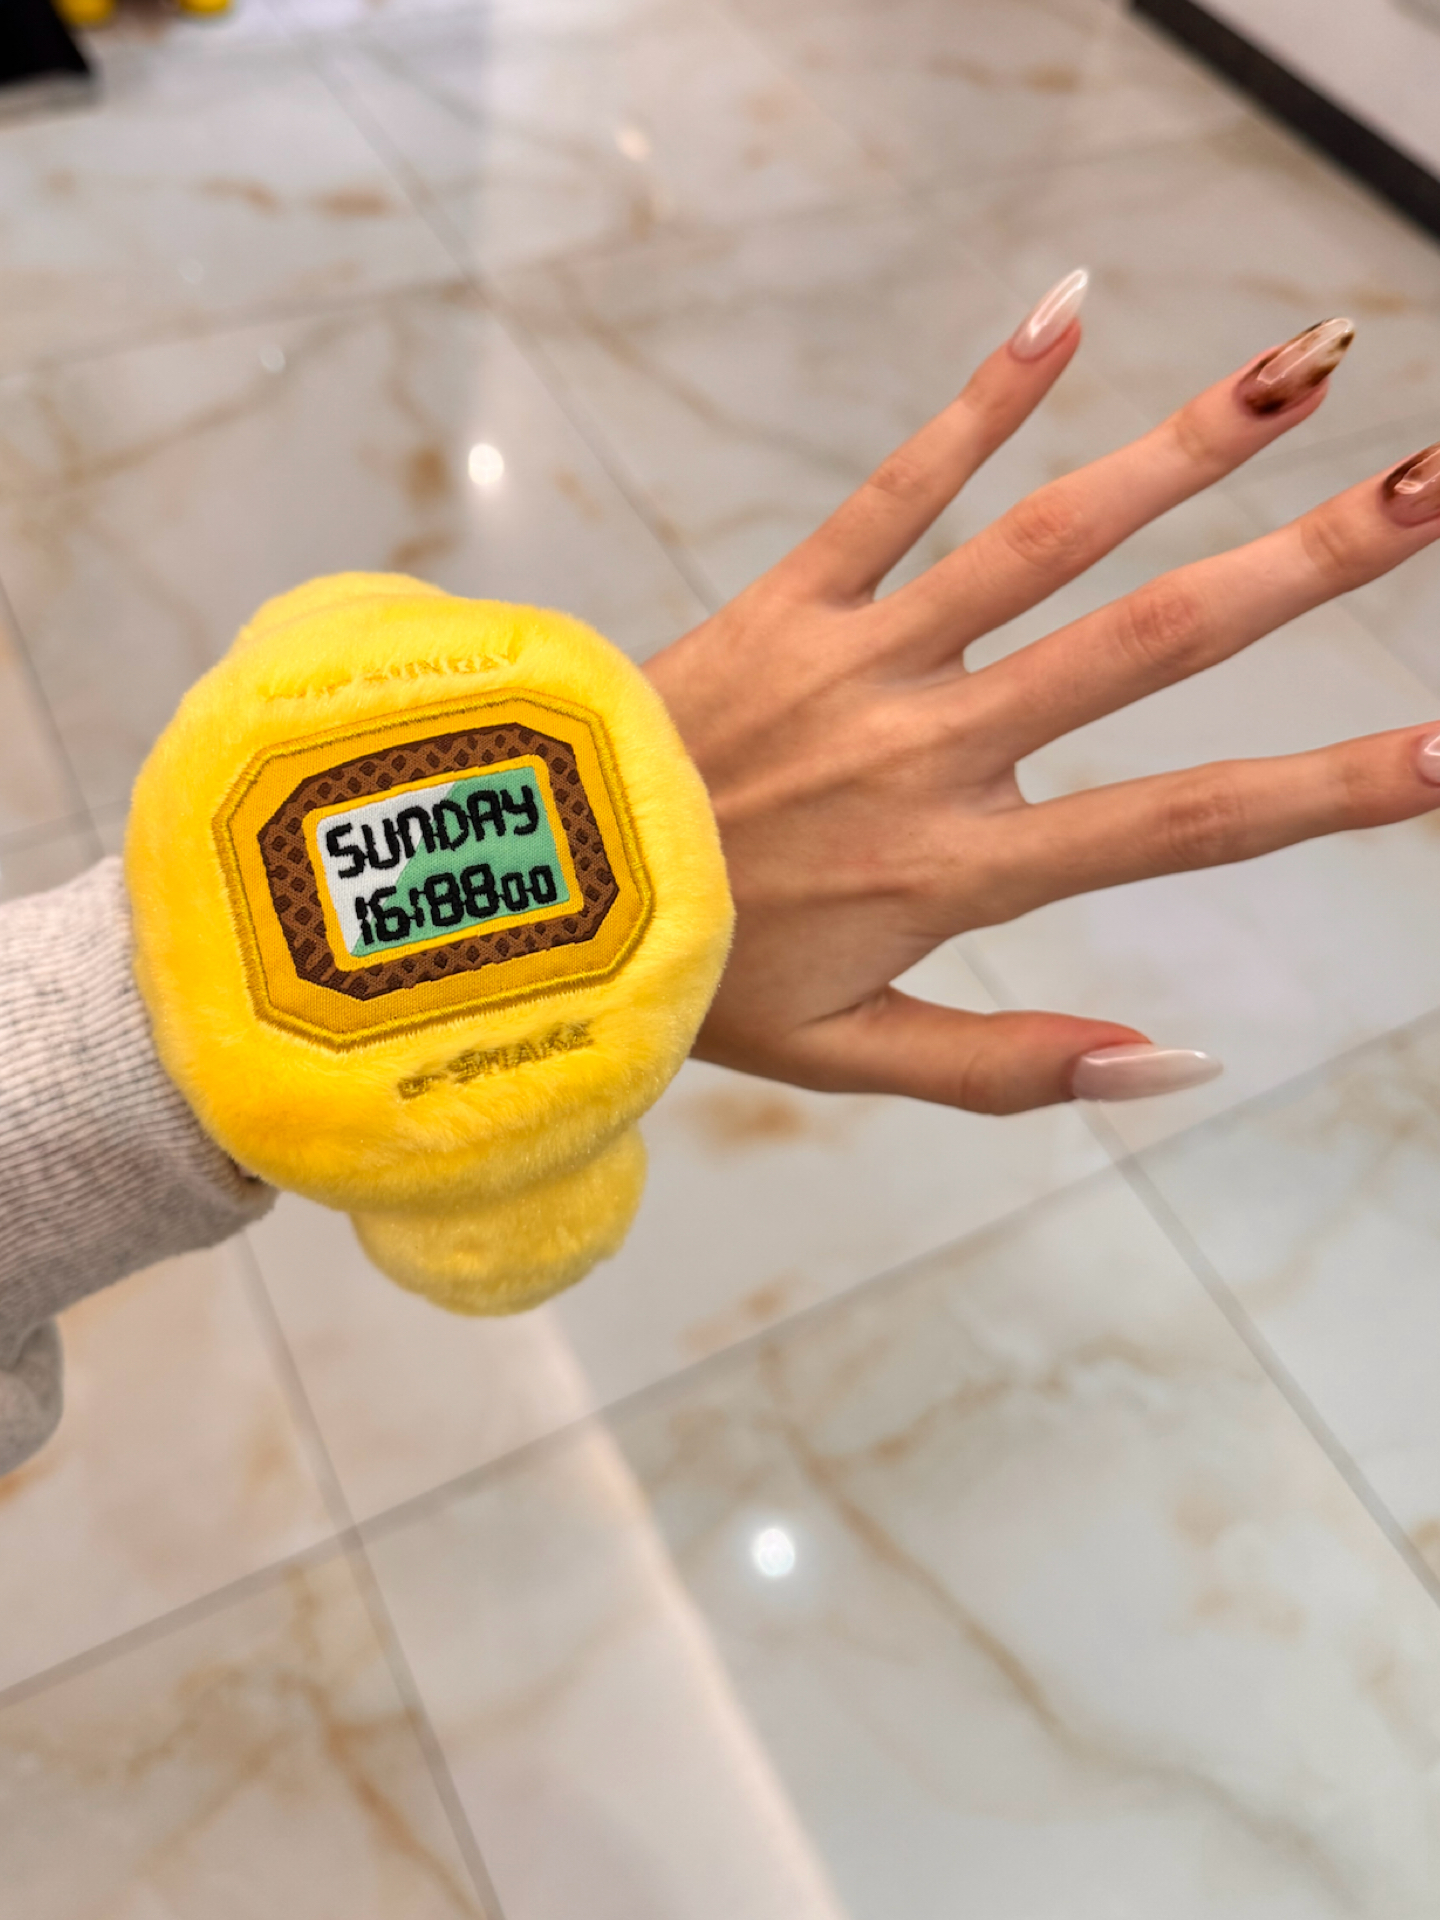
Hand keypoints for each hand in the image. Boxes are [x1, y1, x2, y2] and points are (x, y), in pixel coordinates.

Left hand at [644, 274, 1439, 1112]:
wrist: (524, 891)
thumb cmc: (699, 978)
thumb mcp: (855, 1058)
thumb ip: (1015, 1064)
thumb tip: (1180, 1059)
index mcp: (957, 870)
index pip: (1177, 826)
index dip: (1322, 789)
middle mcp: (929, 748)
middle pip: (1145, 645)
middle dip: (1305, 568)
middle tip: (1431, 490)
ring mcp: (860, 658)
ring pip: (1041, 540)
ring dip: (1182, 449)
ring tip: (1308, 364)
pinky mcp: (789, 597)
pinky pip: (894, 486)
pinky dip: (980, 401)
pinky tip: (1069, 307)